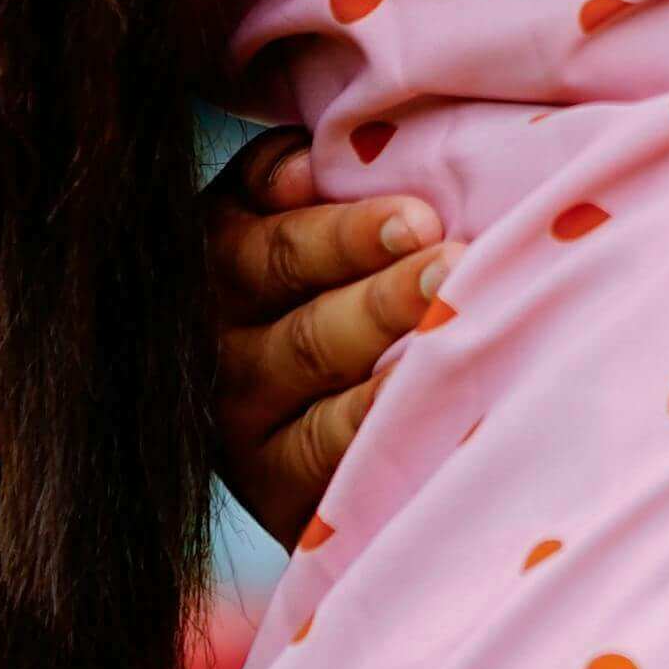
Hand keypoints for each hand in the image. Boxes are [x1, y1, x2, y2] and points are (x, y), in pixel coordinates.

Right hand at [202, 136, 452, 545]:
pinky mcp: (279, 502)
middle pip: (307, 337)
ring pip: (325, 417)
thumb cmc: (312, 264)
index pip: (276, 255)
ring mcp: (247, 444)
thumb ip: (279, 177)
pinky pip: (336, 480)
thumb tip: (303, 166)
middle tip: (453, 267)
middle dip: (384, 302)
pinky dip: (383, 451)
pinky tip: (436, 421)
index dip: (346, 237)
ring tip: (453, 342)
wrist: (284, 397)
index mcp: (215, 272)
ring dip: (391, 382)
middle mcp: (221, 363)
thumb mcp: (268, 209)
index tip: (420, 218)